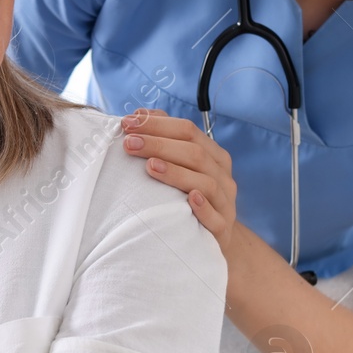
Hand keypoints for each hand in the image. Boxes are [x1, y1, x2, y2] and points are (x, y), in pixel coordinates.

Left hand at [117, 107, 237, 251]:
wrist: (212, 237)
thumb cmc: (187, 197)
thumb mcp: (181, 165)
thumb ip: (163, 138)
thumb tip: (138, 114)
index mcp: (213, 155)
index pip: (187, 131)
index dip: (157, 125)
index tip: (127, 124)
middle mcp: (222, 175)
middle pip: (195, 153)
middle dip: (159, 144)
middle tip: (129, 143)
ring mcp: (225, 202)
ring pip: (205, 182)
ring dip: (176, 172)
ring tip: (150, 165)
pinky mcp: (222, 229)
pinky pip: (215, 218)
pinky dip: (203, 208)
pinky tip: (189, 200)